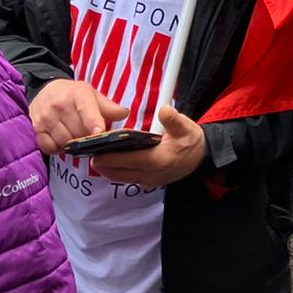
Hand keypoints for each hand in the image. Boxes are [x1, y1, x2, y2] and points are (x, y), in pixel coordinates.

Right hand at [29, 79, 128, 155]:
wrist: (45, 90)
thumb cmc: (73, 94)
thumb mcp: (92, 94)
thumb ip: (108, 106)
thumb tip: (124, 113)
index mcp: (79, 93)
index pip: (87, 109)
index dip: (94, 123)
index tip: (100, 133)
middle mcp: (60, 104)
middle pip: (78, 131)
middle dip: (87, 138)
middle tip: (90, 136)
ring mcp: (46, 117)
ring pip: (65, 141)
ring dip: (74, 145)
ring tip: (77, 138)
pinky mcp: (36, 128)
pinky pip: (49, 147)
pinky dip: (58, 149)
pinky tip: (63, 141)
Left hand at [92, 107, 206, 189]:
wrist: (201, 157)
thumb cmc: (191, 140)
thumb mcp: (186, 127)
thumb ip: (173, 119)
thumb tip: (164, 110)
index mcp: (158, 159)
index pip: (127, 160)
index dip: (110, 157)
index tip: (96, 152)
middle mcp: (152, 174)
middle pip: (120, 173)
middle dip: (104, 165)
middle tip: (90, 156)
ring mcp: (150, 180)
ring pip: (122, 178)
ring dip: (109, 171)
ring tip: (97, 160)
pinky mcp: (150, 183)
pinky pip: (129, 179)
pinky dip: (118, 173)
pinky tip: (112, 165)